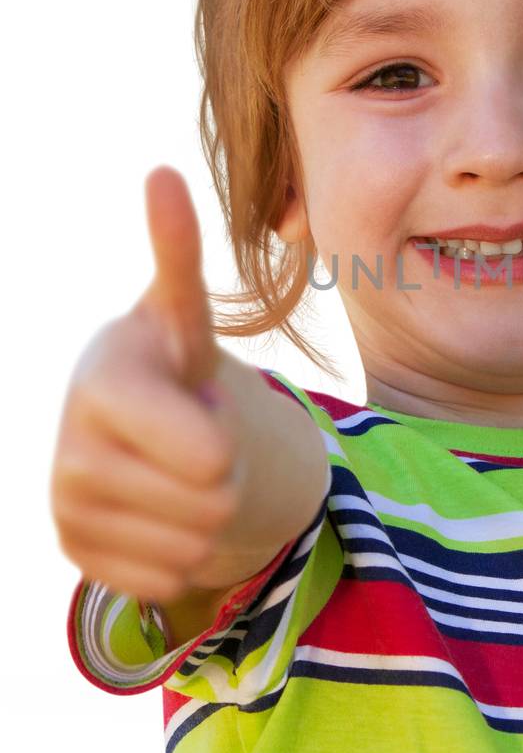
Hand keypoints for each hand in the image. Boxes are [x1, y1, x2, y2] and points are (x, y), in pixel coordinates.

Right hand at [49, 166, 243, 603]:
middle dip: (225, 469)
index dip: (209, 431)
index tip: (206, 426)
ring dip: (206, 514)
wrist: (148, 437)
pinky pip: (169, 577)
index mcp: (106, 370)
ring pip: (195, 539)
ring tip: (177, 471)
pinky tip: (157, 515)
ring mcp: (67, 497)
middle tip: (198, 438)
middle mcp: (73, 436)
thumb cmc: (176, 368)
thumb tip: (160, 175)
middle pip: (212, 488)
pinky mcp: (74, 551)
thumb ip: (177, 257)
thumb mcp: (186, 316)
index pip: (188, 434)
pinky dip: (182, 556)